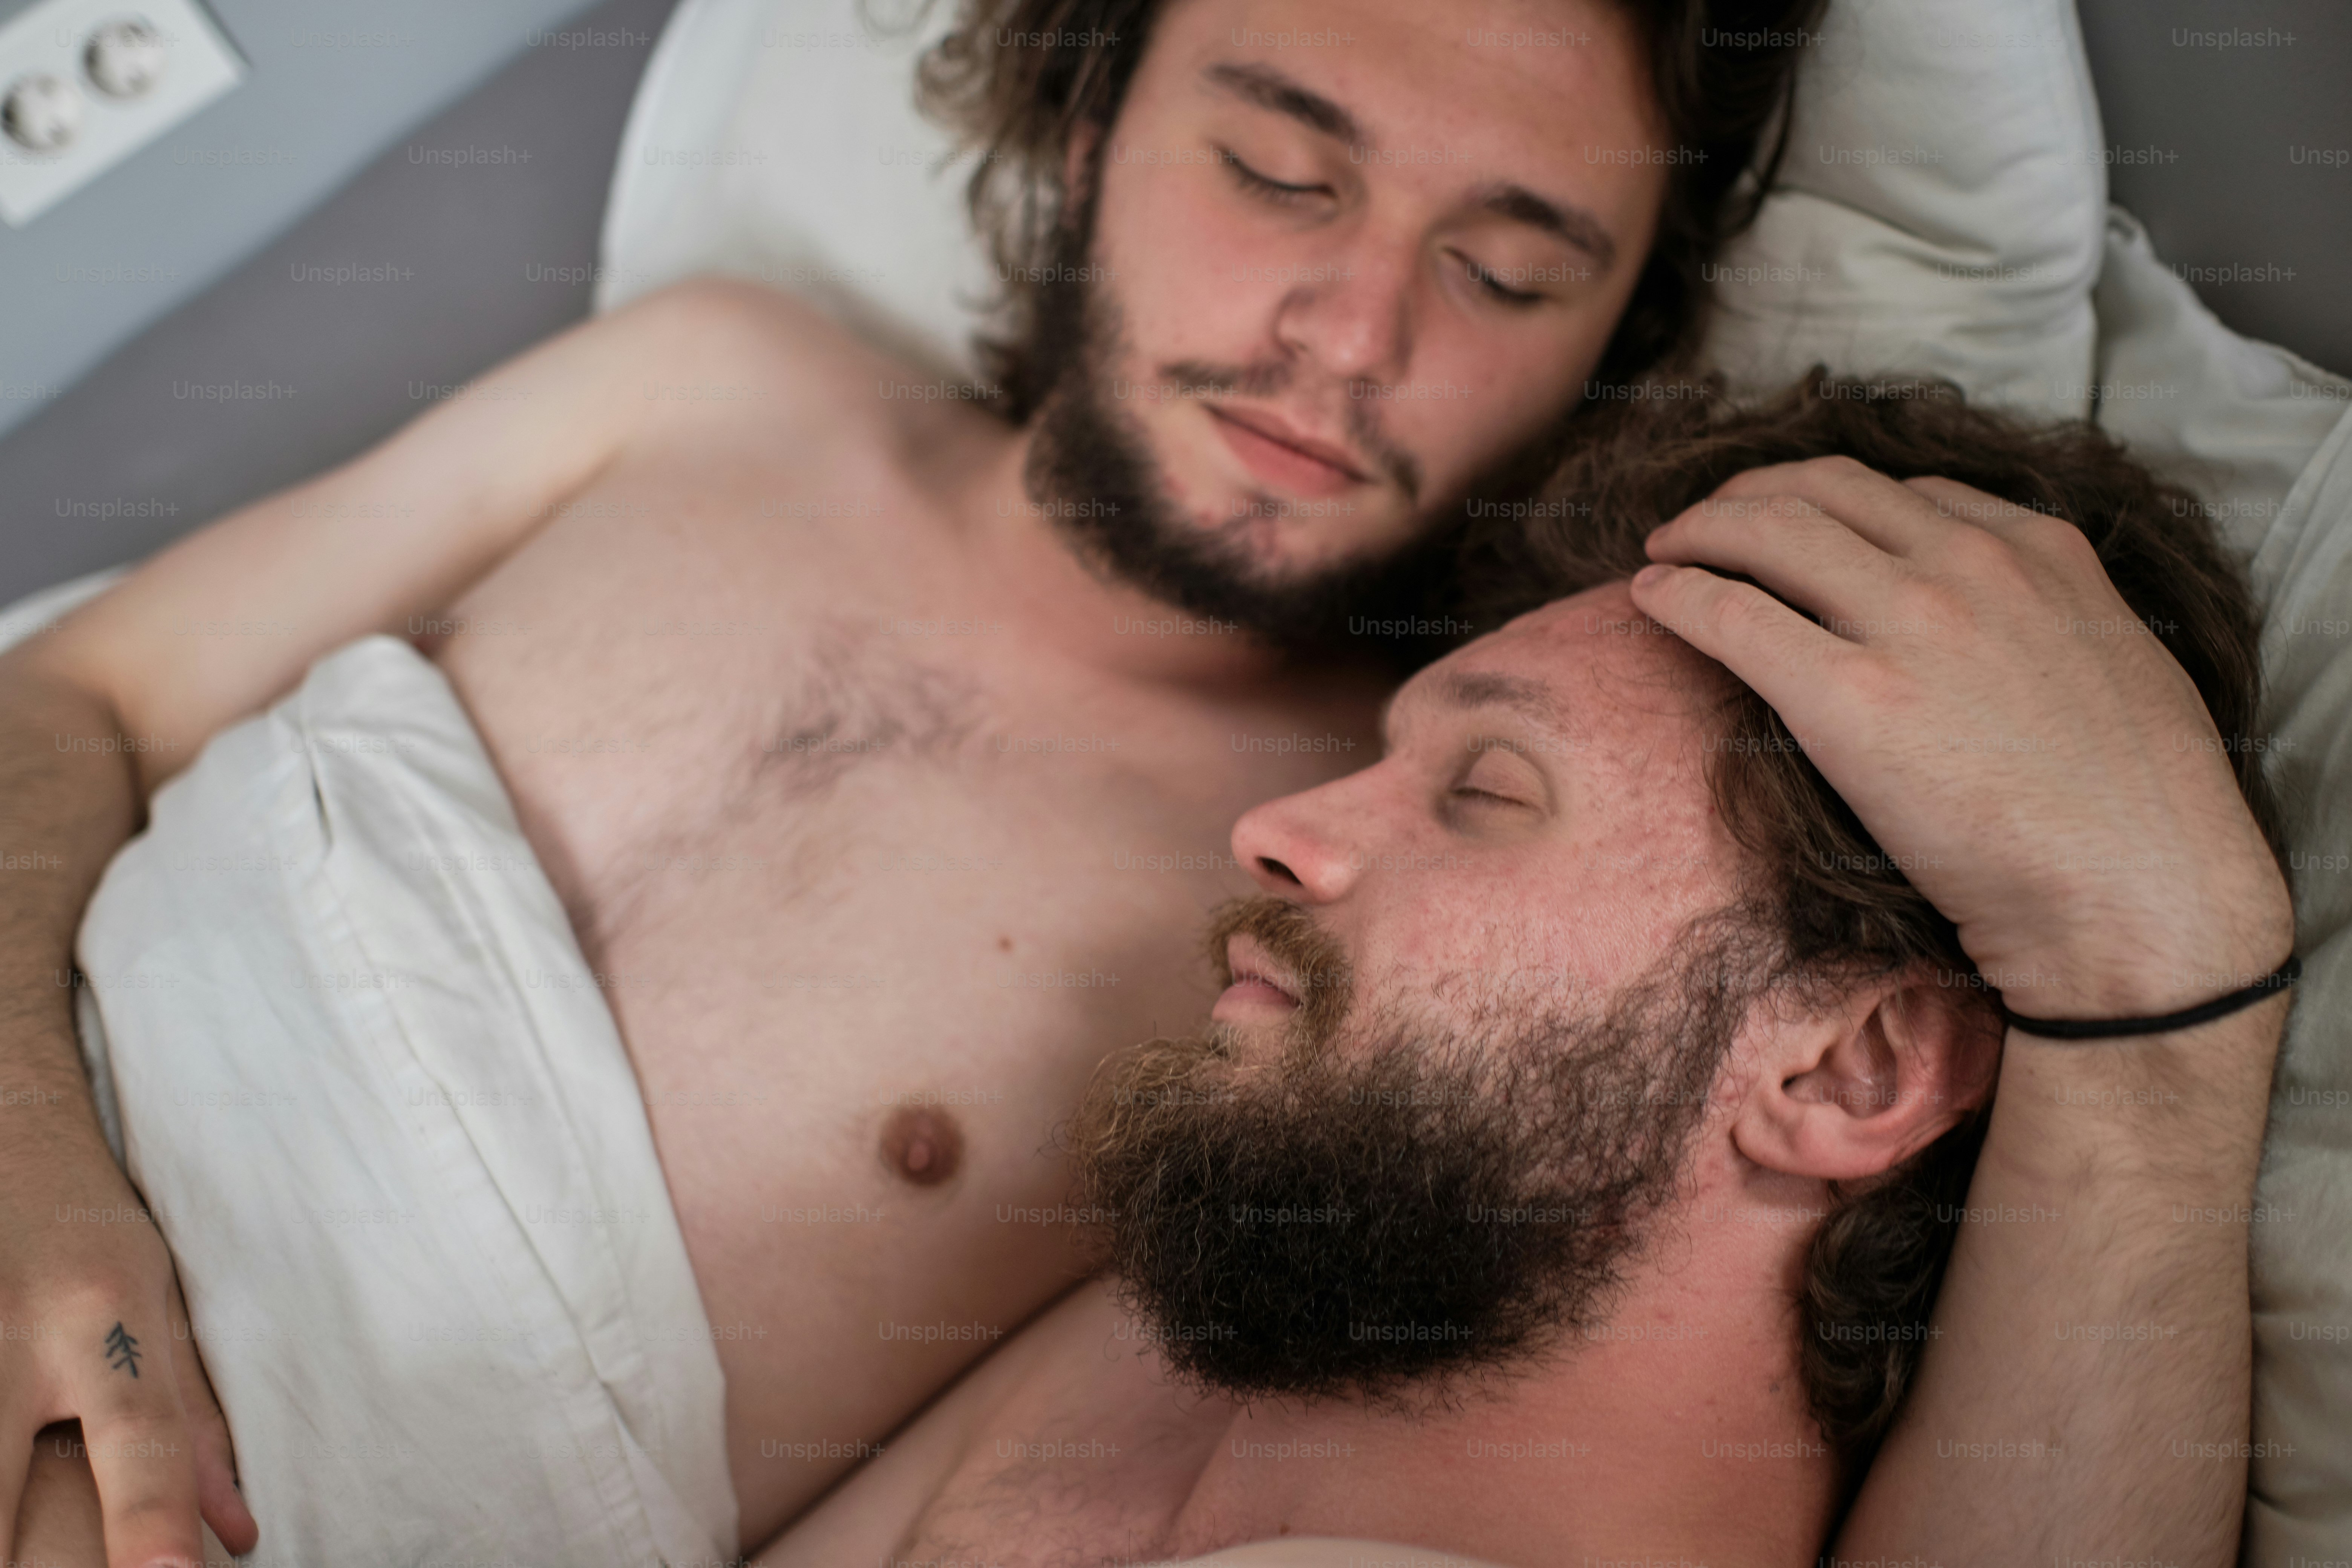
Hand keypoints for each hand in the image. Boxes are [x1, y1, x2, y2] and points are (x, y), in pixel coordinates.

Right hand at [0, 1126, 255, 1567]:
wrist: (9, 1138)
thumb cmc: (97, 1234)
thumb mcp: (162, 1305)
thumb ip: (193, 1422)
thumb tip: (240, 1532)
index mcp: (105, 1317)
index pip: (140, 1439)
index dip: (151, 1523)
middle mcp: (18, 1331)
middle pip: (0, 1480)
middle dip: (10, 1554)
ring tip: (23, 1542)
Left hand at [1629, 456, 2294, 1018]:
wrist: (2136, 895)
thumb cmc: (2134, 811)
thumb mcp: (2116, 662)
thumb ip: (2047, 615)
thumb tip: (1996, 615)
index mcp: (2038, 550)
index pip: (1903, 492)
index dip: (1827, 499)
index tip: (1789, 521)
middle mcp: (1968, 566)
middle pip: (1822, 490)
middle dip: (1747, 495)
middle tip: (1701, 525)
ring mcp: (1907, 625)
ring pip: (1768, 532)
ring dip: (1699, 532)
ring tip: (1664, 553)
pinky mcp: (1848, 697)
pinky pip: (1732, 615)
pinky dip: (1678, 596)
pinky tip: (1650, 599)